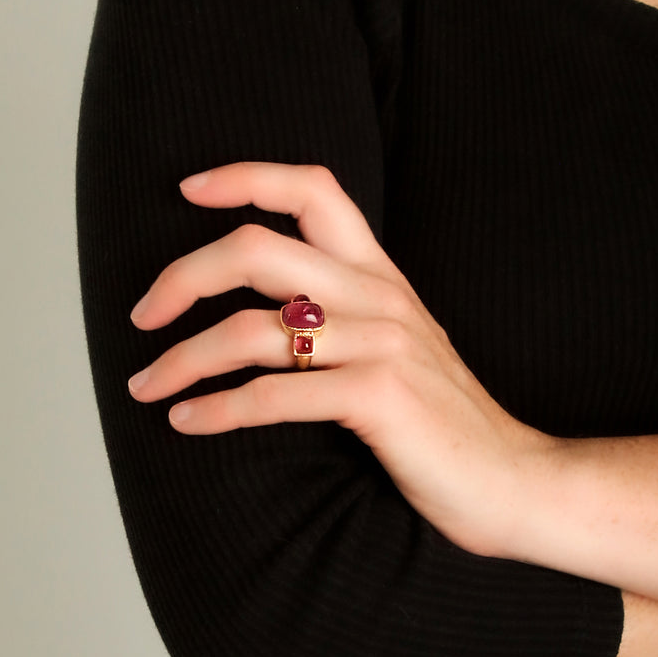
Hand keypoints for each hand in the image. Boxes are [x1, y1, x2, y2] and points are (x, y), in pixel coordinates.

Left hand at [126, 160, 554, 557]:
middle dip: (182, 276)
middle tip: (142, 314)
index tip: (188, 187)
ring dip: (182, 358)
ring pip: (250, 330)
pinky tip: (187, 422)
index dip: (247, 176)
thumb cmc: (445, 422)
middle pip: (256, 249)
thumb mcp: (399, 345)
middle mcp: (379, 297)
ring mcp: (381, 344)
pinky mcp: (379, 396)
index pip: (315, 189)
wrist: (514, 480)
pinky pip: (274, 395)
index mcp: (382, 275)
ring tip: (146, 385)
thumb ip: (348, 314)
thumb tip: (265, 313)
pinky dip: (217, 409)